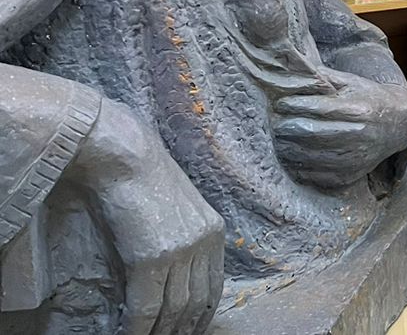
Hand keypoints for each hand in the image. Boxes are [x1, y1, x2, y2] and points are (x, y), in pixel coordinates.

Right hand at [71, 99, 225, 334]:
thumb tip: (174, 272)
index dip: (200, 316)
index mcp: (215, 232)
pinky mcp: (152, 257)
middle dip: (182, 330)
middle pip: (196, 303)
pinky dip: (138, 328)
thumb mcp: (179, 208)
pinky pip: (147, 307)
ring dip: (160, 334)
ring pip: (173, 310)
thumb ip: (185, 238)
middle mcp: (204, 243)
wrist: (125, 156)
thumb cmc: (143, 178)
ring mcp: (181, 251)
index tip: (188, 330)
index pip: (214, 288)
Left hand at [272, 69, 406, 188]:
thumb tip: (293, 68)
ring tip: (280, 139)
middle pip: (310, 133)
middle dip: (287, 127)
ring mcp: (354, 159)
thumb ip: (324, 76)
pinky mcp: (348, 176)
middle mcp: (359, 136)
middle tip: (275, 122)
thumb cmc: (367, 99)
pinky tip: (292, 156)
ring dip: (288, 147)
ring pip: (309, 156)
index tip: (280, 104)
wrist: (395, 126)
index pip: (318, 109)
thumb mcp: (351, 82)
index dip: (294, 106)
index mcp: (359, 110)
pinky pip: (315, 175)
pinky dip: (299, 167)